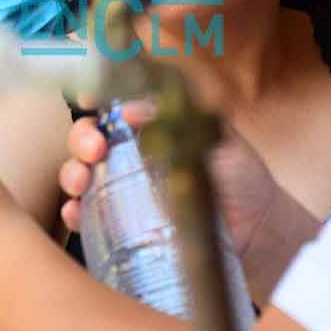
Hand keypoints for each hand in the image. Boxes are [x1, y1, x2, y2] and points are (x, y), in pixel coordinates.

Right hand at [58, 104, 279, 257]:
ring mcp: (126, 192)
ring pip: (82, 175)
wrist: (257, 232)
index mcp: (153, 129)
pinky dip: (75, 213)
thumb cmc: (242, 178)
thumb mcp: (219, 139)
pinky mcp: (125, 227)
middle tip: (95, 149)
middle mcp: (132, 157)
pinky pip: (90, 217)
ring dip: (72, 174)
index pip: (115, 108)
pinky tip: (76, 213)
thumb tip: (135, 109)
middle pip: (89, 140)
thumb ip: (185, 119)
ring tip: (81, 182)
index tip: (88, 98)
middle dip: (81, 139)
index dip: (95, 98)